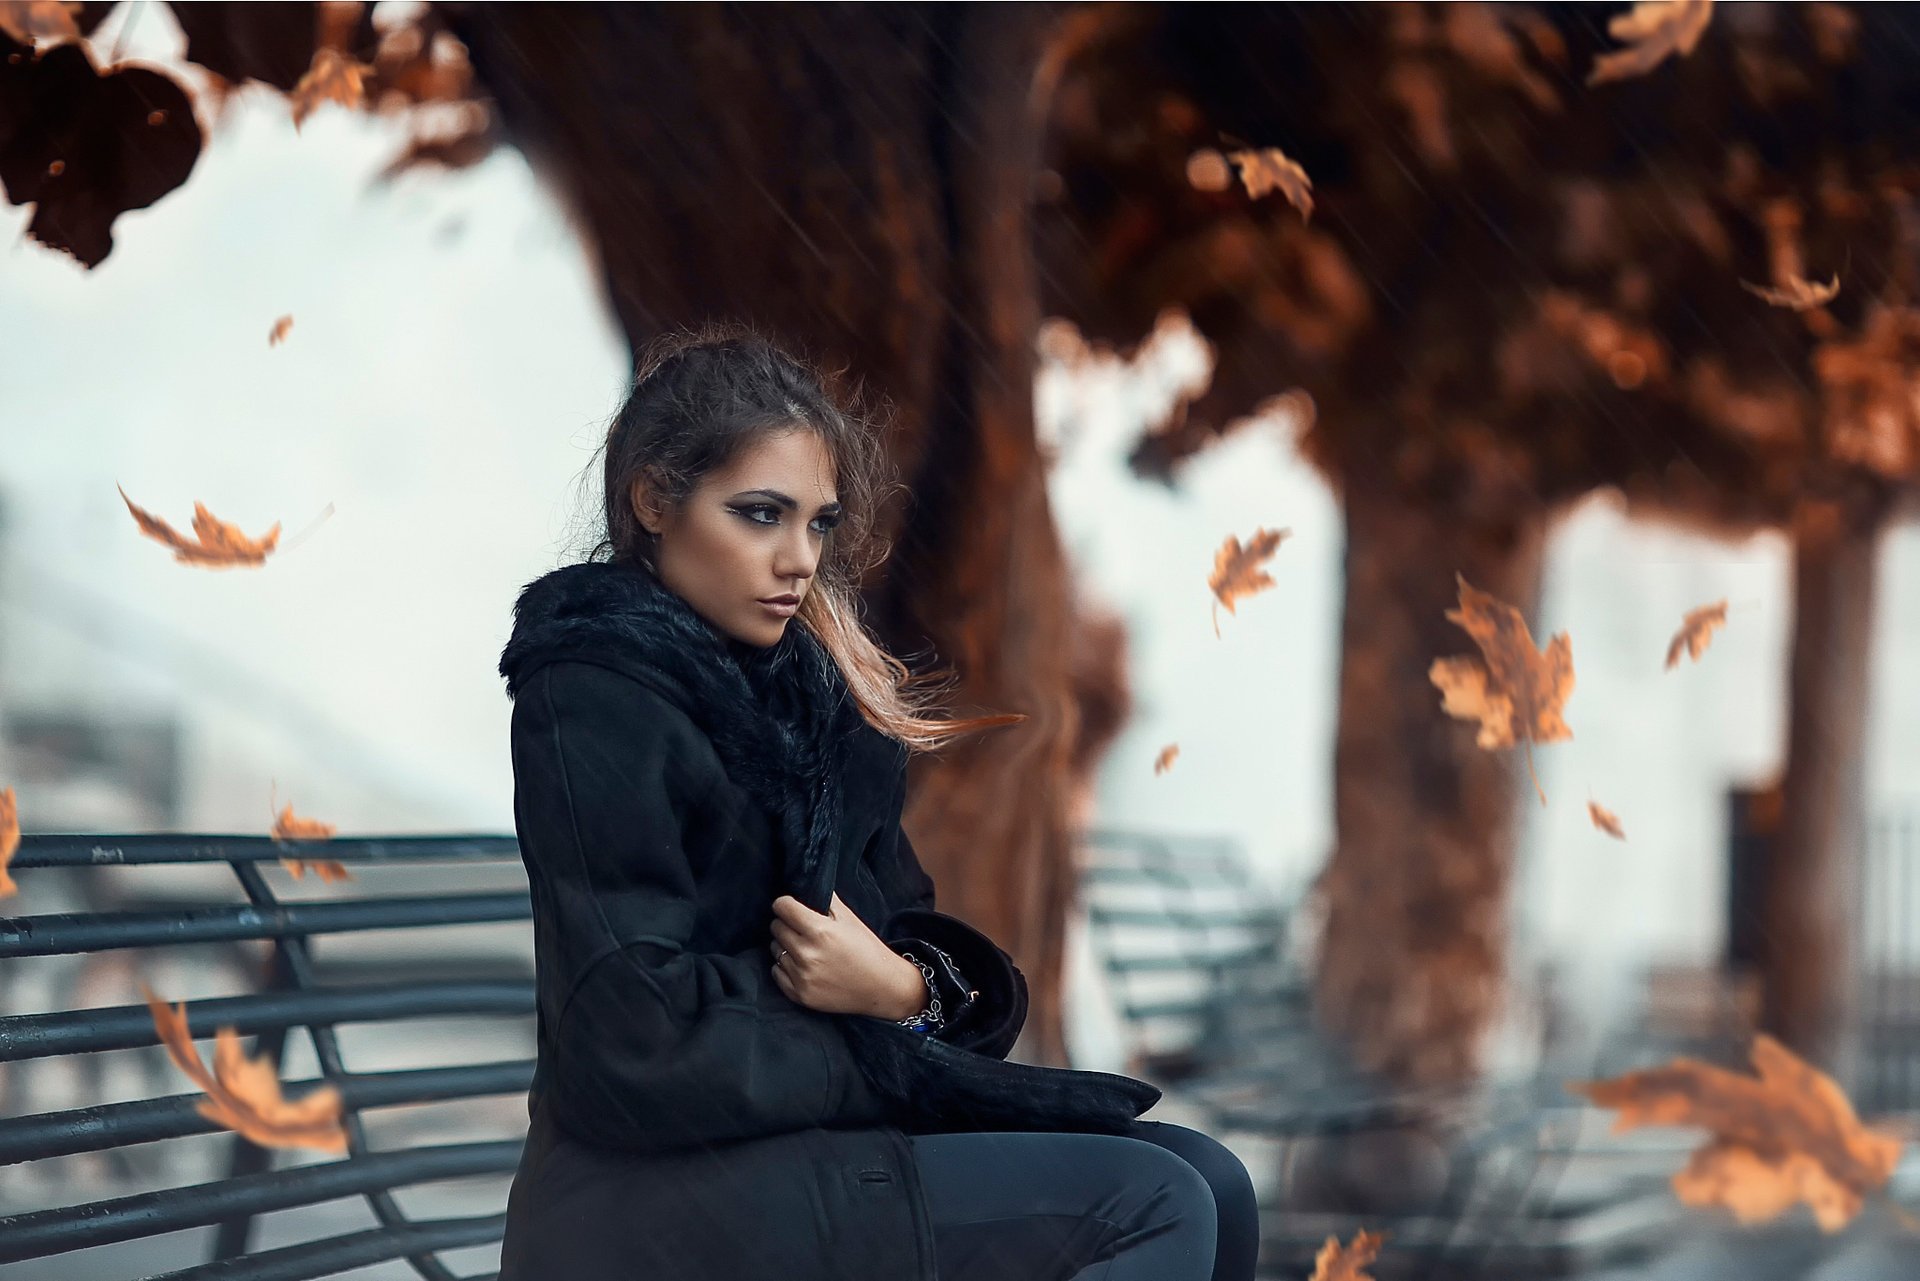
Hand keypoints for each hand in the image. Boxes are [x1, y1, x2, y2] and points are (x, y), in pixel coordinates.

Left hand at [769, 890, 926, 1018]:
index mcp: (820, 931)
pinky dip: (785, 967)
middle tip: (802, 929)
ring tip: (806, 949)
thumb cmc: (867, 950)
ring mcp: (802, 976)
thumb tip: (807, 886)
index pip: (782, 907)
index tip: (791, 907)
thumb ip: (826, 900)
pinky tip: (803, 966)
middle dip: (787, 924)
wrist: (882, 988)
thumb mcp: (850, 919)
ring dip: (786, 946)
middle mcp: (807, 953)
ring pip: (775, 950)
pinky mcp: (800, 995)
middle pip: (776, 928)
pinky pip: (776, 972)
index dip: (786, 904)